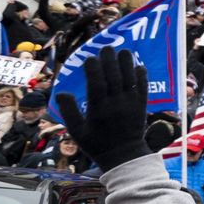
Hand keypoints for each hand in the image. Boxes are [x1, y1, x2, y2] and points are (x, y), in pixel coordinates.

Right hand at [53, 47, 150, 169]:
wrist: (123, 156)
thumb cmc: (96, 144)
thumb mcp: (76, 132)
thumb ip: (68, 111)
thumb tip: (60, 92)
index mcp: (98, 109)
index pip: (96, 84)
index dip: (93, 69)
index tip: (89, 58)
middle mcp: (115, 104)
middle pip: (113, 77)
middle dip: (110, 60)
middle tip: (106, 48)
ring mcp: (131, 104)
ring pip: (129, 79)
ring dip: (127, 63)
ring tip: (123, 50)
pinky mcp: (142, 106)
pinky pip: (143, 88)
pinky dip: (141, 76)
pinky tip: (138, 65)